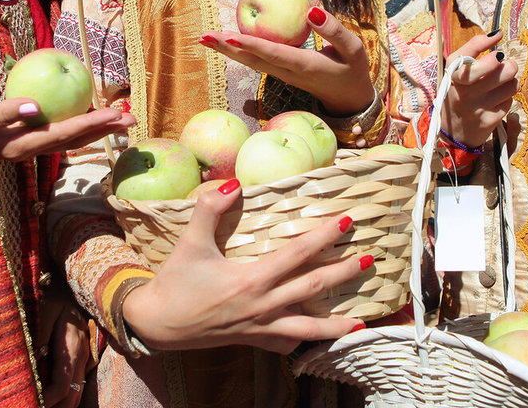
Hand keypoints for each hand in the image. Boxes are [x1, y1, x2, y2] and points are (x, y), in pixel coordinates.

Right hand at [0, 100, 134, 162]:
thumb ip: (2, 113)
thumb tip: (35, 106)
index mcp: (20, 146)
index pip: (64, 135)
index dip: (91, 125)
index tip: (115, 114)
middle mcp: (28, 148)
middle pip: (74, 139)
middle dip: (104, 129)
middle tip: (132, 118)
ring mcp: (26, 144)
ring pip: (69, 136)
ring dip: (95, 127)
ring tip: (120, 118)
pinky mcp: (23, 135)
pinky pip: (56, 128)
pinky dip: (75, 120)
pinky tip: (86, 110)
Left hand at [37, 292, 91, 407]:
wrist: (72, 283)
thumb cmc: (55, 295)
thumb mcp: (44, 311)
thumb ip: (39, 336)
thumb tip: (32, 364)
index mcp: (71, 347)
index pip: (61, 386)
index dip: (46, 400)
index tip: (30, 403)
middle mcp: (81, 356)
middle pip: (71, 396)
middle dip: (54, 407)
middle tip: (32, 407)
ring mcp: (83, 357)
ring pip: (76, 393)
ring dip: (60, 404)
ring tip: (40, 405)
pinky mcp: (80, 356)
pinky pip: (76, 384)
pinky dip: (64, 396)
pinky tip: (50, 397)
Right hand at [120, 182, 366, 353]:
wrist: (157, 324)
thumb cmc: (175, 282)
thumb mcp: (190, 242)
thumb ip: (210, 209)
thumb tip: (233, 183)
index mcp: (251, 280)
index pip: (297, 254)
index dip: (324, 237)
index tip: (347, 223)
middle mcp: (262, 306)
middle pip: (313, 289)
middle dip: (343, 274)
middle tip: (370, 260)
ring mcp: (260, 327)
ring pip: (307, 329)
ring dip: (336, 325)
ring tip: (362, 324)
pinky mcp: (253, 340)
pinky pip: (285, 343)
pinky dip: (305, 341)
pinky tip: (318, 338)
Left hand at [199, 7, 375, 115]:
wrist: (350, 98)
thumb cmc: (353, 70)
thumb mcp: (355, 49)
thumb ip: (335, 30)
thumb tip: (312, 9)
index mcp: (306, 66)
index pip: (275, 54)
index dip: (252, 46)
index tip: (231, 37)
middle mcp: (288, 72)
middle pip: (253, 60)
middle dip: (228, 48)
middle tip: (204, 36)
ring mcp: (282, 75)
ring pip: (250, 62)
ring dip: (227, 51)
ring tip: (205, 39)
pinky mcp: (281, 73)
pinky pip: (255, 61)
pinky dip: (238, 52)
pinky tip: (225, 43)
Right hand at [439, 32, 517, 149]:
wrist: (453, 129)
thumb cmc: (458, 91)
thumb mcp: (456, 69)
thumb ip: (474, 47)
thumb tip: (499, 33)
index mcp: (453, 75)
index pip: (470, 57)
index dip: (488, 48)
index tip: (498, 42)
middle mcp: (463, 92)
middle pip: (503, 70)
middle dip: (509, 65)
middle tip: (505, 66)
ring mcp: (477, 107)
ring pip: (512, 85)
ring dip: (510, 82)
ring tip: (501, 83)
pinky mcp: (489, 120)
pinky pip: (510, 101)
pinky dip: (506, 97)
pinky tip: (496, 99)